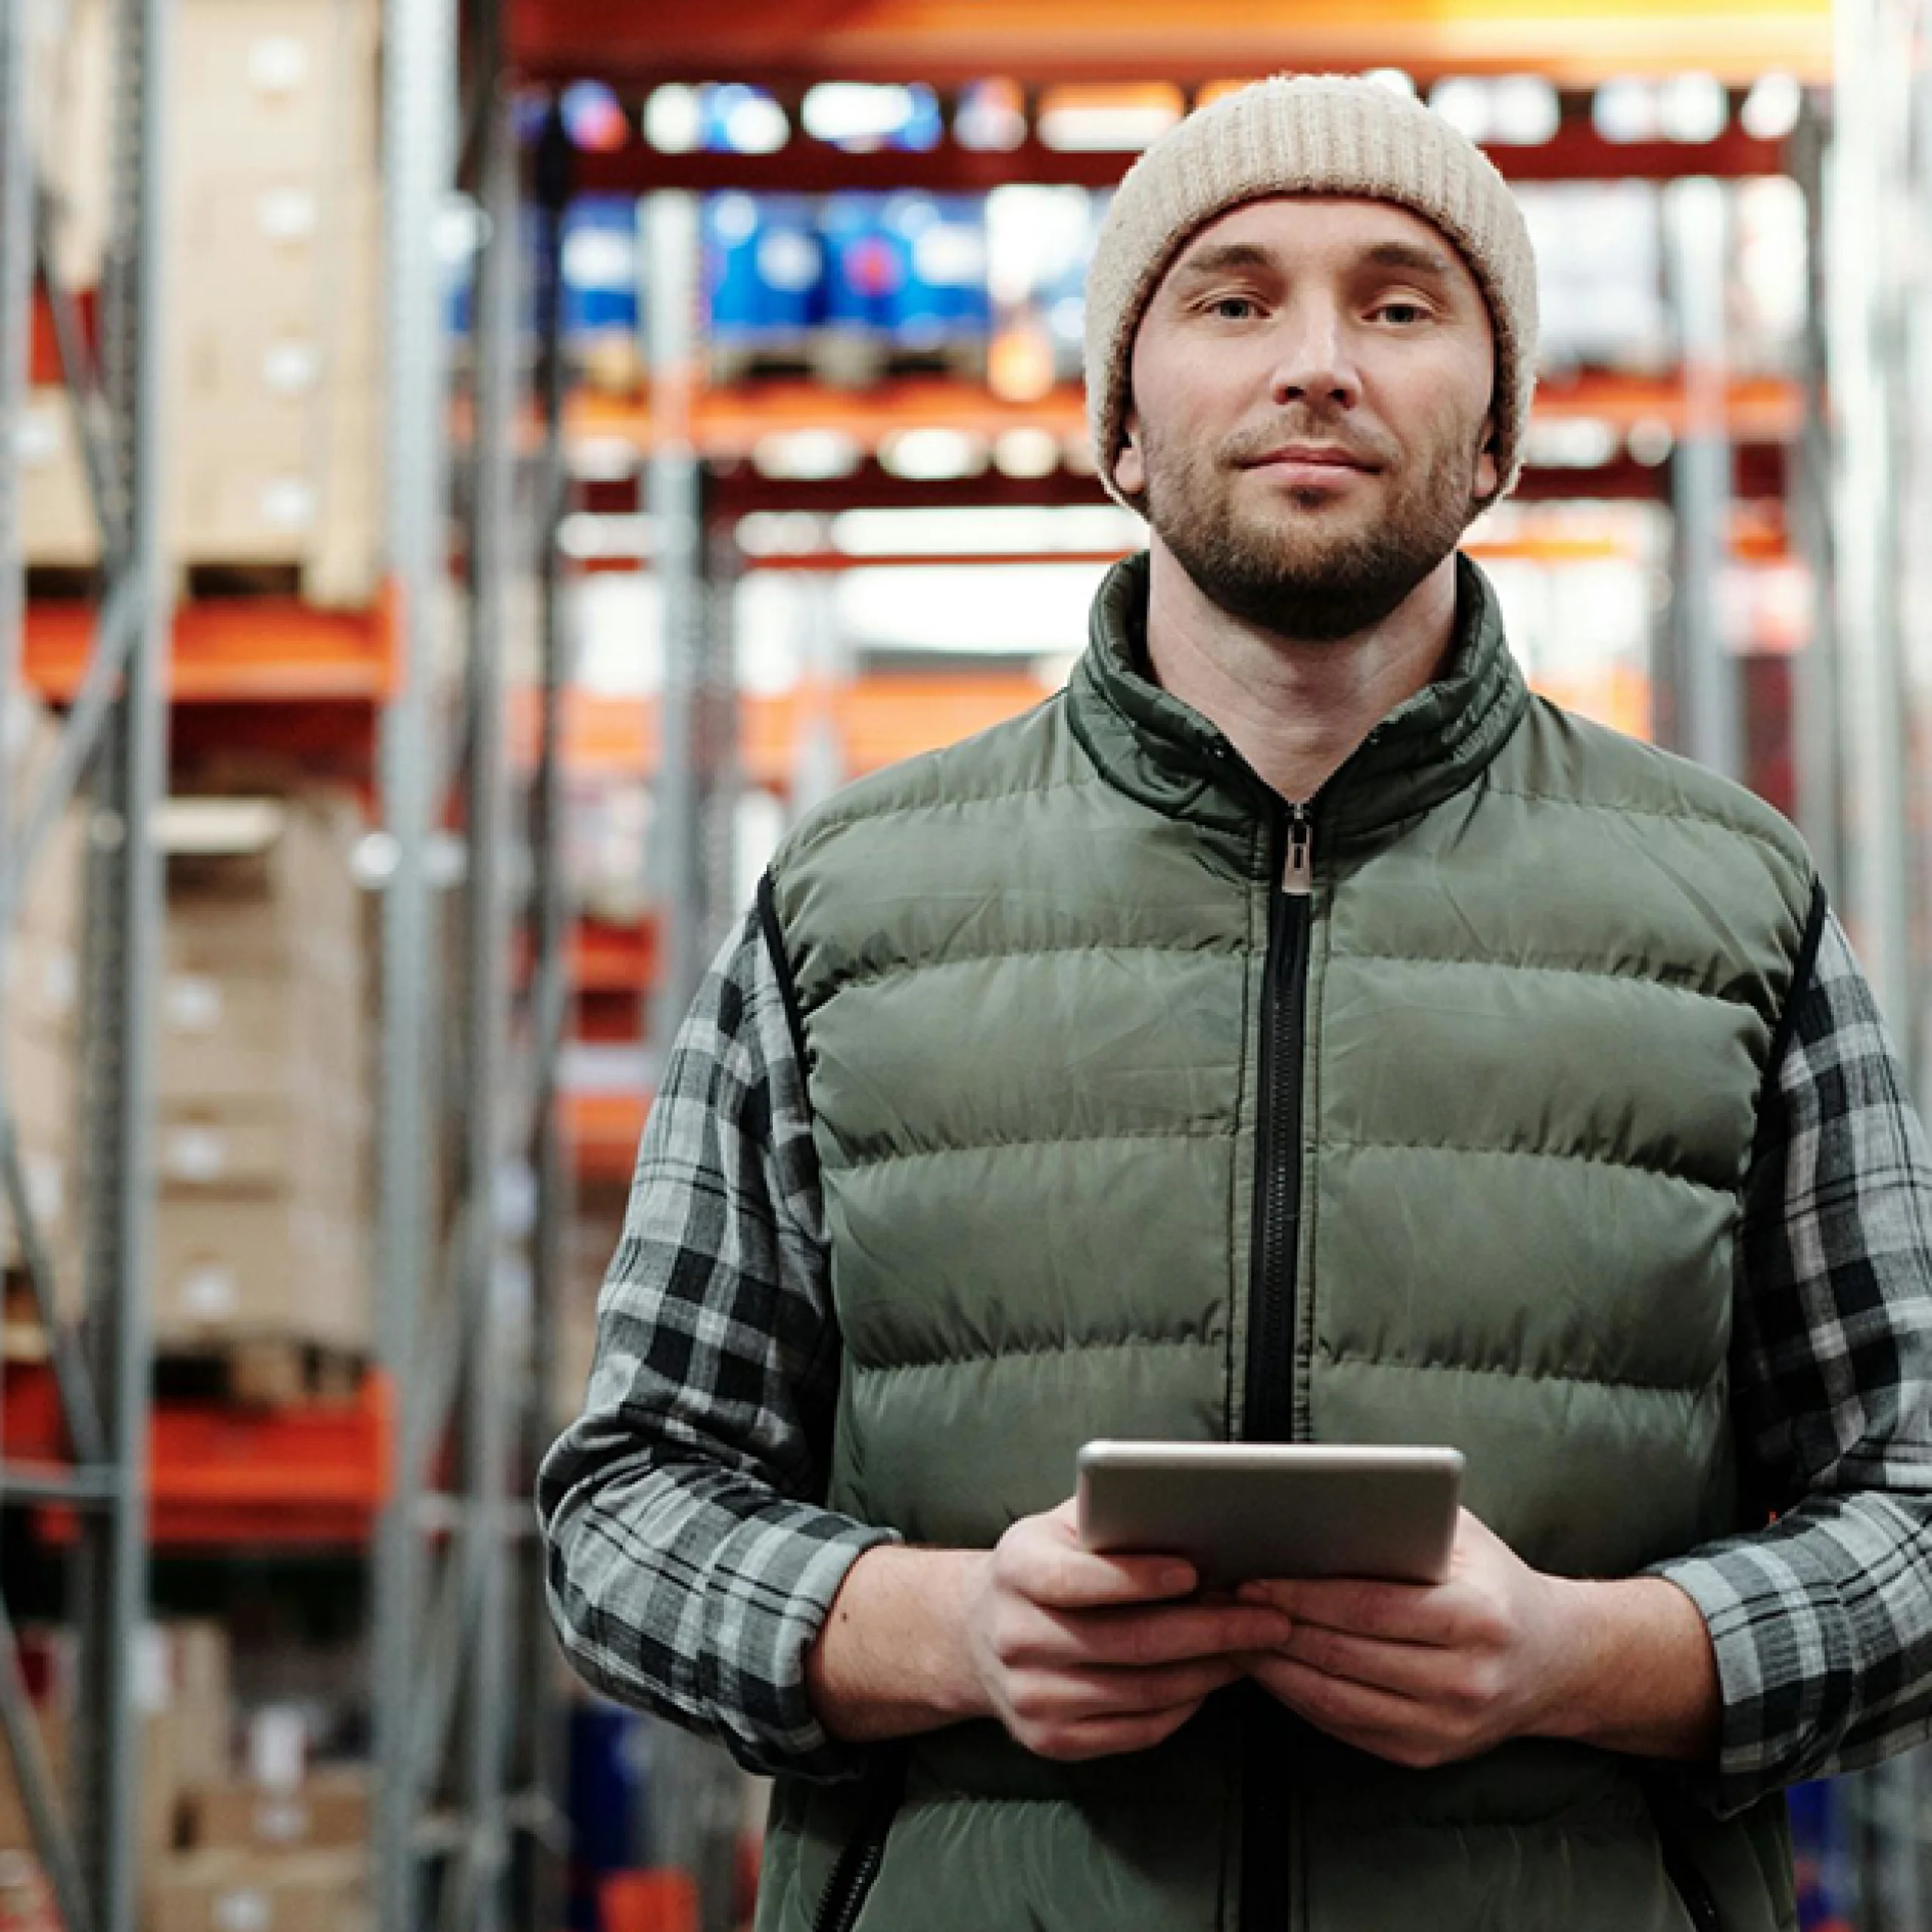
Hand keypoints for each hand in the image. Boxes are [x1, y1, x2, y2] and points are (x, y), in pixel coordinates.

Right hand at [961, 1499, 1293, 1761]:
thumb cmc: (1045, 1564)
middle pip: (1126, 1642)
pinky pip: (1137, 1729)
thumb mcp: (1062, 1525)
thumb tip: (1188, 1508)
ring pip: (1141, 1691)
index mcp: (1015, 1570)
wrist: (979, 1634)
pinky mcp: (1051, 1740)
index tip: (1196, 1571)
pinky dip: (1185, 1705)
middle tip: (1266, 1618)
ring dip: (1209, 1670)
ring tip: (1253, 1646)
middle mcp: (1015, 1637)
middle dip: (1209, 1630)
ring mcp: (1031, 1697)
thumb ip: (1111, 1515)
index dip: (1138, 1577)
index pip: (1076, 1579)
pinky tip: (1212, 1678)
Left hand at [1234, 1509, 1583, 1769]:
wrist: (1556, 1662)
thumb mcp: (1462, 1536)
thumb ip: (1402, 1518)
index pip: (1368, 1608)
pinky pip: (1344, 1725)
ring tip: (1232, 1633)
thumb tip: (1314, 1501)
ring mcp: (1446, 1728)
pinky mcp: (1425, 1754)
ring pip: (1336, 1699)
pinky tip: (1270, 1666)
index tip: (1252, 1578)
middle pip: (1345, 1656)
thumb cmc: (1493, 1581)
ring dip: (1274, 1667)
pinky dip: (1299, 1696)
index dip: (1303, 1595)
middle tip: (1223, 1603)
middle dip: (1275, 1628)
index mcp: (1475, 1618)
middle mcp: (1465, 1681)